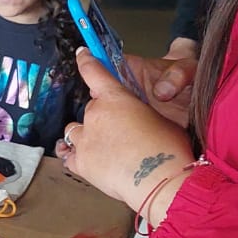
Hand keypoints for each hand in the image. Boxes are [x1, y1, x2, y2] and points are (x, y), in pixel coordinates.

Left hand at [58, 51, 193, 216]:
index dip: (87, 61)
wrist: (160, 182)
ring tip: (105, 148)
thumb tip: (135, 118)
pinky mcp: (80, 163)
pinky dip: (75, 156)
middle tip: (120, 133)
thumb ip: (139, 112)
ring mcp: (84, 140)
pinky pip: (68, 155)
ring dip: (86, 135)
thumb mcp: (161, 119)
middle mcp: (94, 115)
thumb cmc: (168, 150)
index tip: (81, 54)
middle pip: (91, 109)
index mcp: (115, 99)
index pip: (94, 72)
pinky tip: (86, 160)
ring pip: (75, 131)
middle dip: (102, 117)